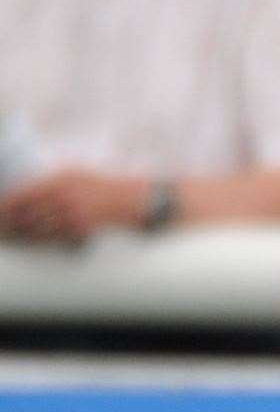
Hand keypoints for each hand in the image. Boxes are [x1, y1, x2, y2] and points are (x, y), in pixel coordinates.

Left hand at [0, 170, 146, 244]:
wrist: (134, 199)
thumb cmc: (103, 184)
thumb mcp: (75, 171)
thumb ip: (51, 180)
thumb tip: (24, 190)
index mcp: (59, 179)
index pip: (23, 193)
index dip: (6, 204)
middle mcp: (64, 196)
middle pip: (27, 213)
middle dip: (11, 222)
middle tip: (3, 228)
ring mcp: (73, 214)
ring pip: (38, 228)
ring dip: (23, 234)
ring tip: (14, 235)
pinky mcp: (82, 229)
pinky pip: (55, 237)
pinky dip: (43, 239)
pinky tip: (35, 240)